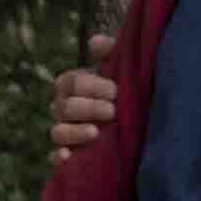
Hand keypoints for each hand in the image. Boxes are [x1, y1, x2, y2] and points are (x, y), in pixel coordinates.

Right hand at [49, 31, 119, 159]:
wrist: (145, 130)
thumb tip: (95, 42)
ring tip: (95, 132)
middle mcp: (64, 110)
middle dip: (87, 108)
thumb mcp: (126, 74)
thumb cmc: (130, 95)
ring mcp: (65, 134)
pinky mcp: (71, 158)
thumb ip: (113, 56)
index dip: (90, 85)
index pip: (69, 82)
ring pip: (57, 132)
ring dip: (74, 132)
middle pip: (63, 107)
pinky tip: (69, 157)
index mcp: (74, 88)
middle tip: (112, 110)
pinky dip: (59, 158)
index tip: (115, 91)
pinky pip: (55, 158)